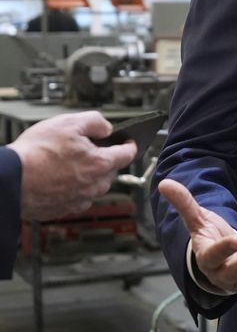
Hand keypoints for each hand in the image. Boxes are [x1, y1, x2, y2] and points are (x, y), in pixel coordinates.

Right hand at [8, 111, 137, 219]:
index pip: (127, 154)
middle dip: (105, 160)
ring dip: (91, 177)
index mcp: (100, 164)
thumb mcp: (68, 123)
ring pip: (95, 188)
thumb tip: (106, 128)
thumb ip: (95, 122)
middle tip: (91, 151)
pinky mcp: (62, 209)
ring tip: (72, 165)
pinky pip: (77, 199)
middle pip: (110, 172)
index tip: (130, 142)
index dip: (130, 145)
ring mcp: (78, 199)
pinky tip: (61, 180)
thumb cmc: (35, 153)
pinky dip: (75, 190)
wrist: (9, 180)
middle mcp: (93, 185)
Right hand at [158, 179, 236, 296]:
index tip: (234, 239)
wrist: (219, 260)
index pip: (212, 256)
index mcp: (206, 258)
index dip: (222, 249)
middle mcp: (221, 274)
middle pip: (235, 273)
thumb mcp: (197, 219)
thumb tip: (164, 182)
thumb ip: (185, 203)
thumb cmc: (208, 237)